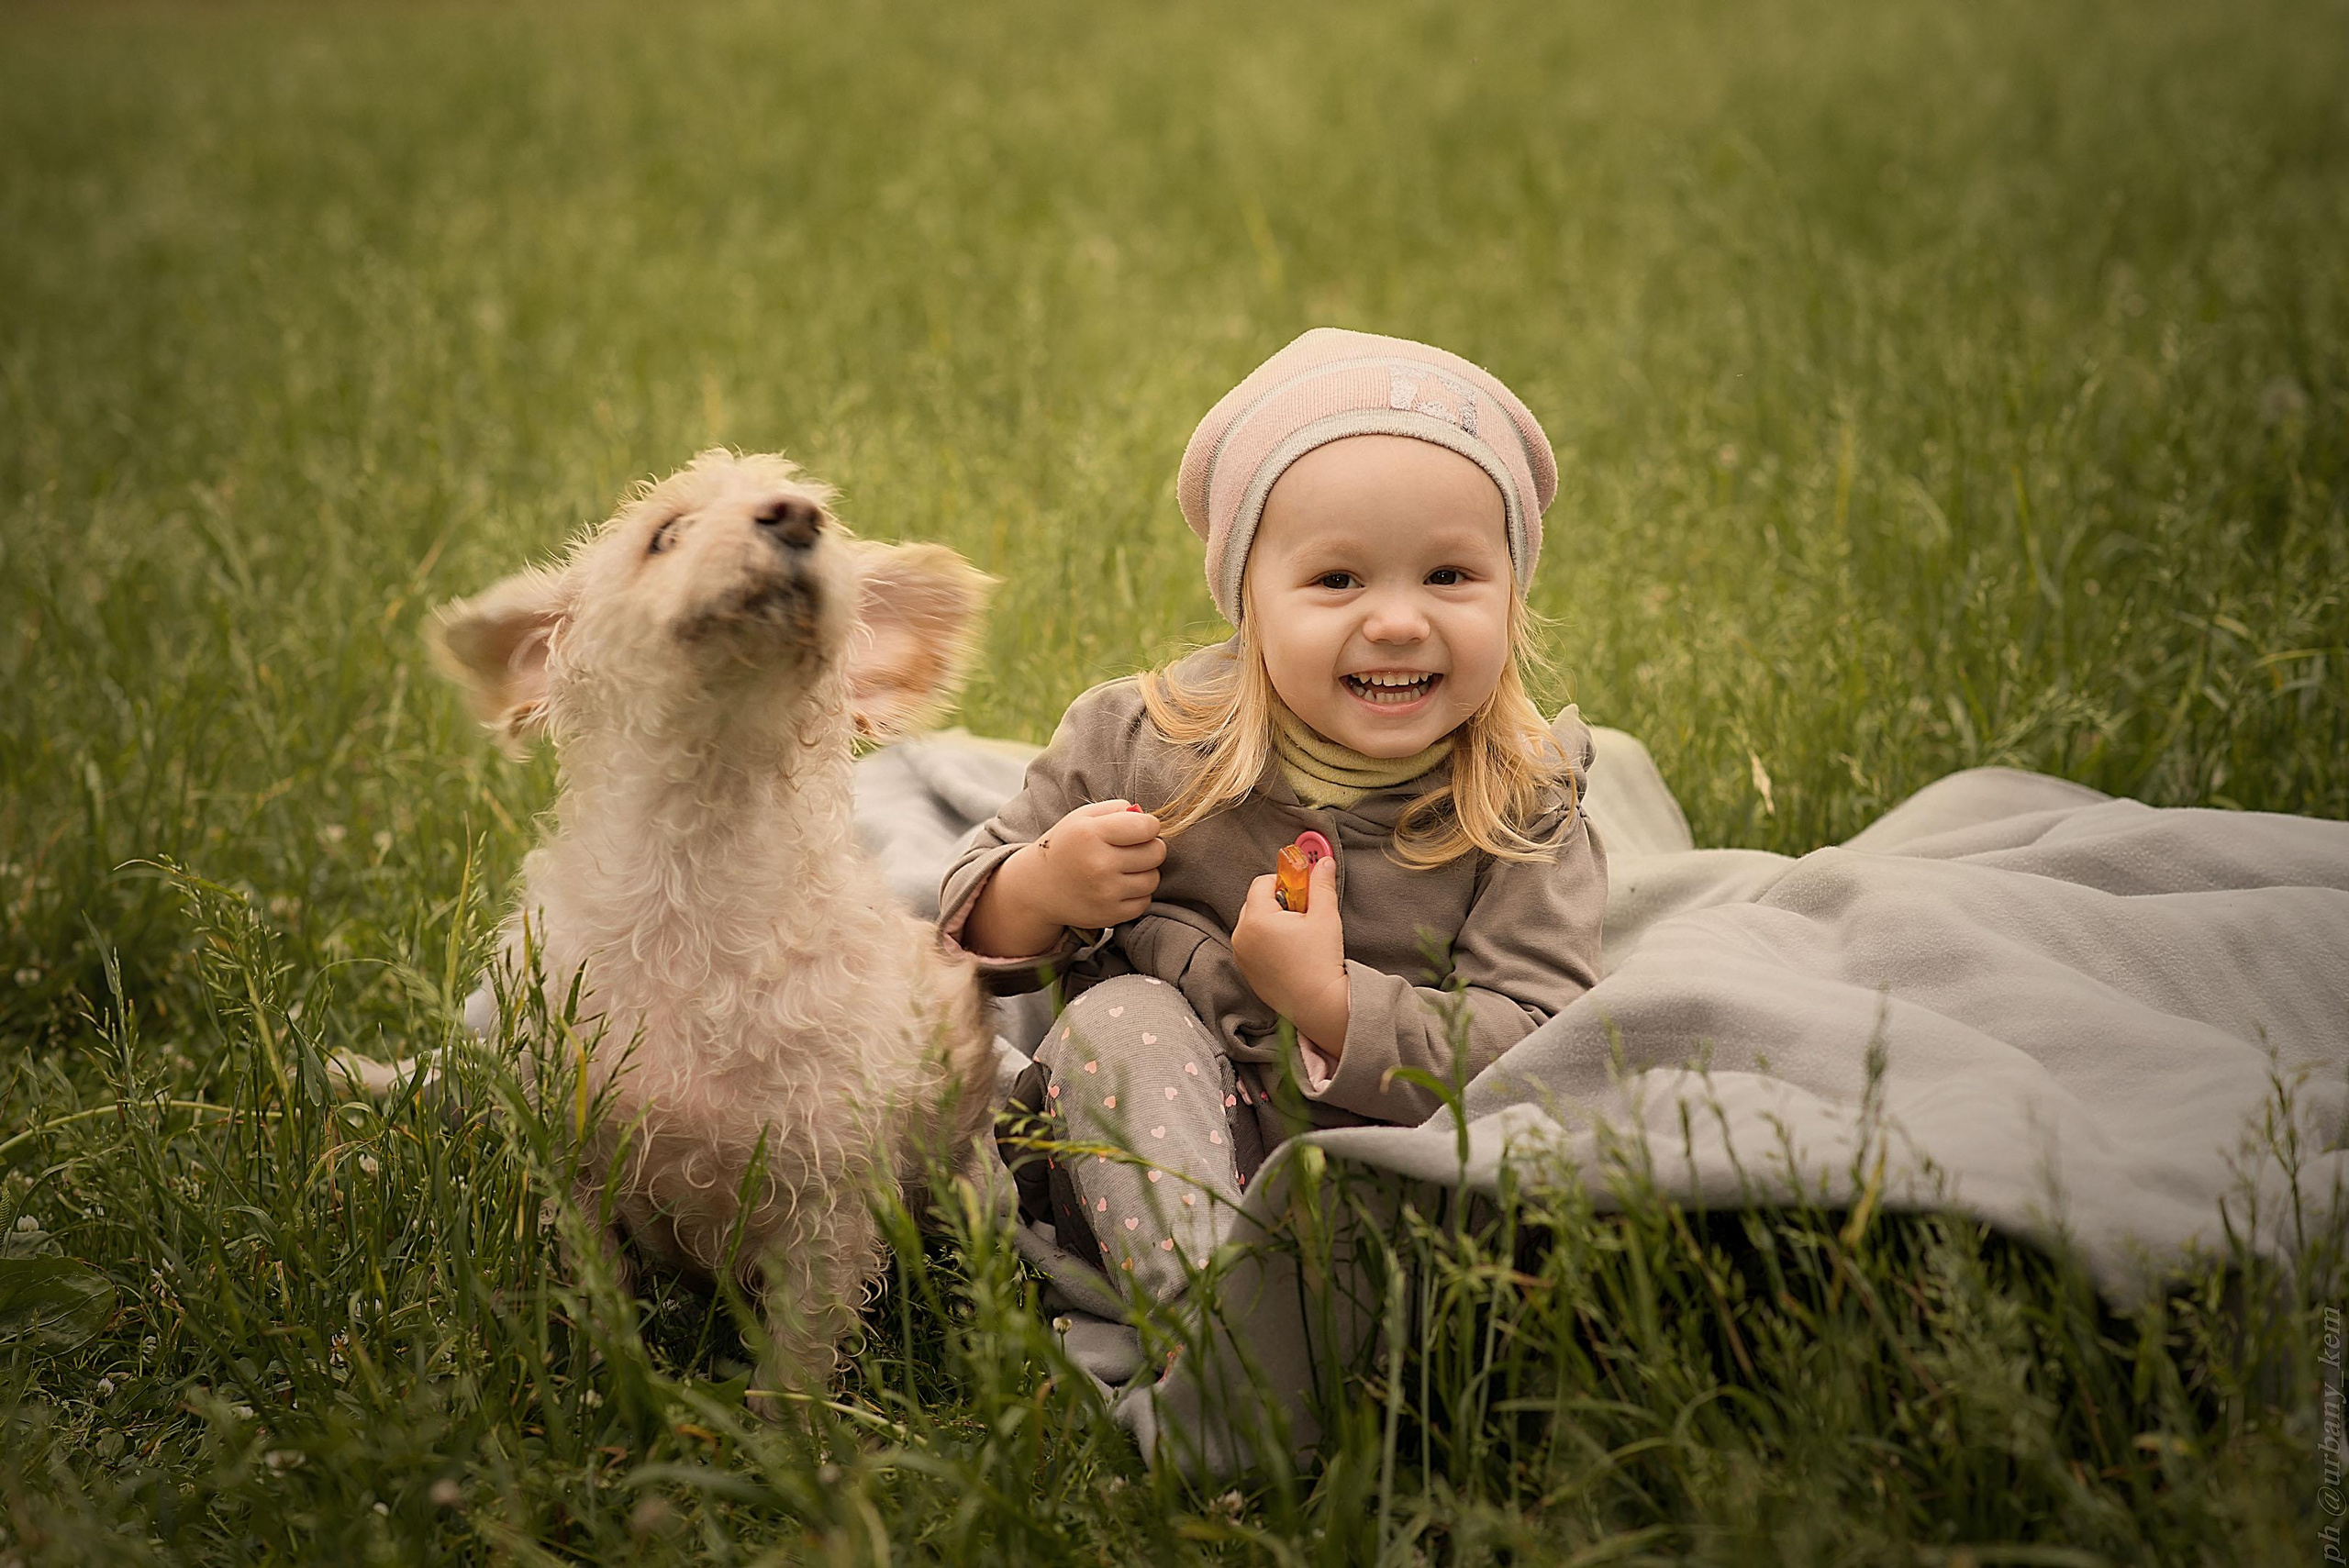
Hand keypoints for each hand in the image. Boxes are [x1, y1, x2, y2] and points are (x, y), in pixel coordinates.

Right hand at [961, 801, 1163, 957]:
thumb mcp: (1083, 817)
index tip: (1138, 829)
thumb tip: (1149, 818)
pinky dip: (1137, 894)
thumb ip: (1118, 809)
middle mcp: (1098, 864)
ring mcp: (1105, 892)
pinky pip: (1145, 901)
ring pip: (1153, 879)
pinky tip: (1119, 887)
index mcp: (1091, 833)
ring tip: (1124, 868)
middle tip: (1132, 849)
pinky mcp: (1109, 915)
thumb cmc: (1067, 846)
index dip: (1148, 826)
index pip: (1148, 827)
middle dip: (1150, 848)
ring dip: (1145, 872)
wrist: (1038, 887)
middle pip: (1156, 853)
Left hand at [1232, 854, 1348, 1054]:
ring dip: (1272, 921)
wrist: (1318, 1005)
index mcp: (1256, 918)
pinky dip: (1267, 940)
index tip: (1303, 893)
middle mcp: (1241, 935)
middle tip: (1303, 915)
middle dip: (1278, 902)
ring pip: (1254, 922)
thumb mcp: (1325, 916)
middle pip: (1255, 901)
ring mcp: (1241, 955)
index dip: (1285, 882)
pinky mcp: (1246, 970)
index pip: (1262, 882)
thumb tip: (1324, 861)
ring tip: (1297, 936)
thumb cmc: (1321, 961)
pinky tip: (1289, 952)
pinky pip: (1252, 943)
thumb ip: (1321, 884)